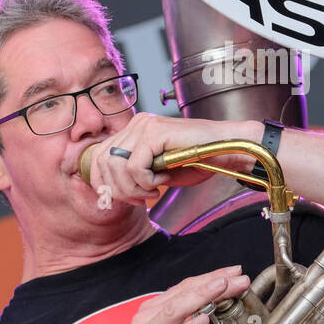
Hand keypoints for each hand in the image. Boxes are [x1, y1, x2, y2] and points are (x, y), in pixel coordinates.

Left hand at [84, 113, 260, 206]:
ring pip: (116, 166)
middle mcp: (136, 124)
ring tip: (154, 190)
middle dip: (118, 190)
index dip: (103, 183)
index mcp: (133, 131)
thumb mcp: (157, 171)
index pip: (97, 157)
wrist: (226, 149)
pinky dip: (147, 181)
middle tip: (141, 198)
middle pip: (102, 163)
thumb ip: (133, 174)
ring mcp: (144, 125)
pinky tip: (163, 180)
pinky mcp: (155, 132)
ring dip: (134, 188)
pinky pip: (135, 166)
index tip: (122, 199)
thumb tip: (109, 191)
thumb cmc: (198, 160)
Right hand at [110, 265, 250, 323]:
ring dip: (203, 296)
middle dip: (214, 282)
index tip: (234, 273)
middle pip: (185, 292)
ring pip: (177, 308)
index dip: (212, 277)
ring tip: (223, 287)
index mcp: (155, 311)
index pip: (187, 287)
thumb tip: (225, 312)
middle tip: (239, 277)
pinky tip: (204, 320)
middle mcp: (148, 317)